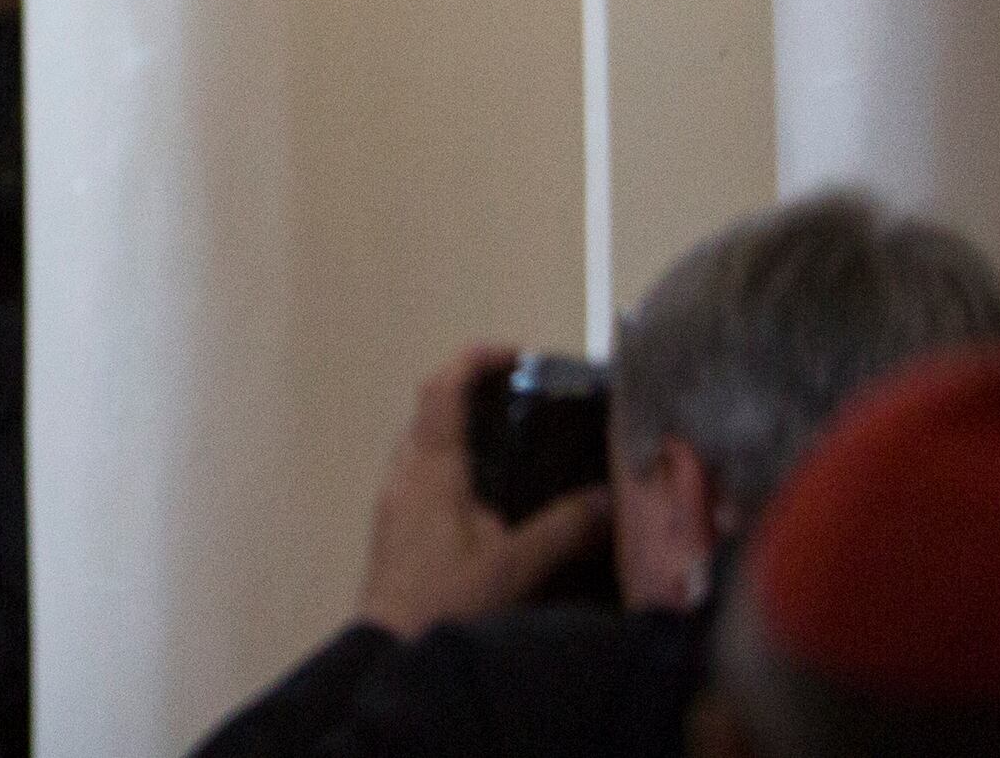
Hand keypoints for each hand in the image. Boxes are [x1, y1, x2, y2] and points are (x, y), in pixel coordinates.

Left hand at [354, 345, 614, 637]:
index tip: (512, 353)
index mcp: (431, 468)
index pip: (442, 390)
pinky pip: (417, 469)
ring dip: (455, 424)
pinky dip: (447, 458)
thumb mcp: (515, 565)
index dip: (472, 360)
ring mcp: (392, 495)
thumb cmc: (445, 600)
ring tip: (505, 436)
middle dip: (468, 388)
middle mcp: (404, 471)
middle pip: (428, 407)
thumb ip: (565, 529)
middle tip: (516, 391)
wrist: (389, 646)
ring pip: (419, 438)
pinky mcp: (392, 521)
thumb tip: (610, 499)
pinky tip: (480, 491)